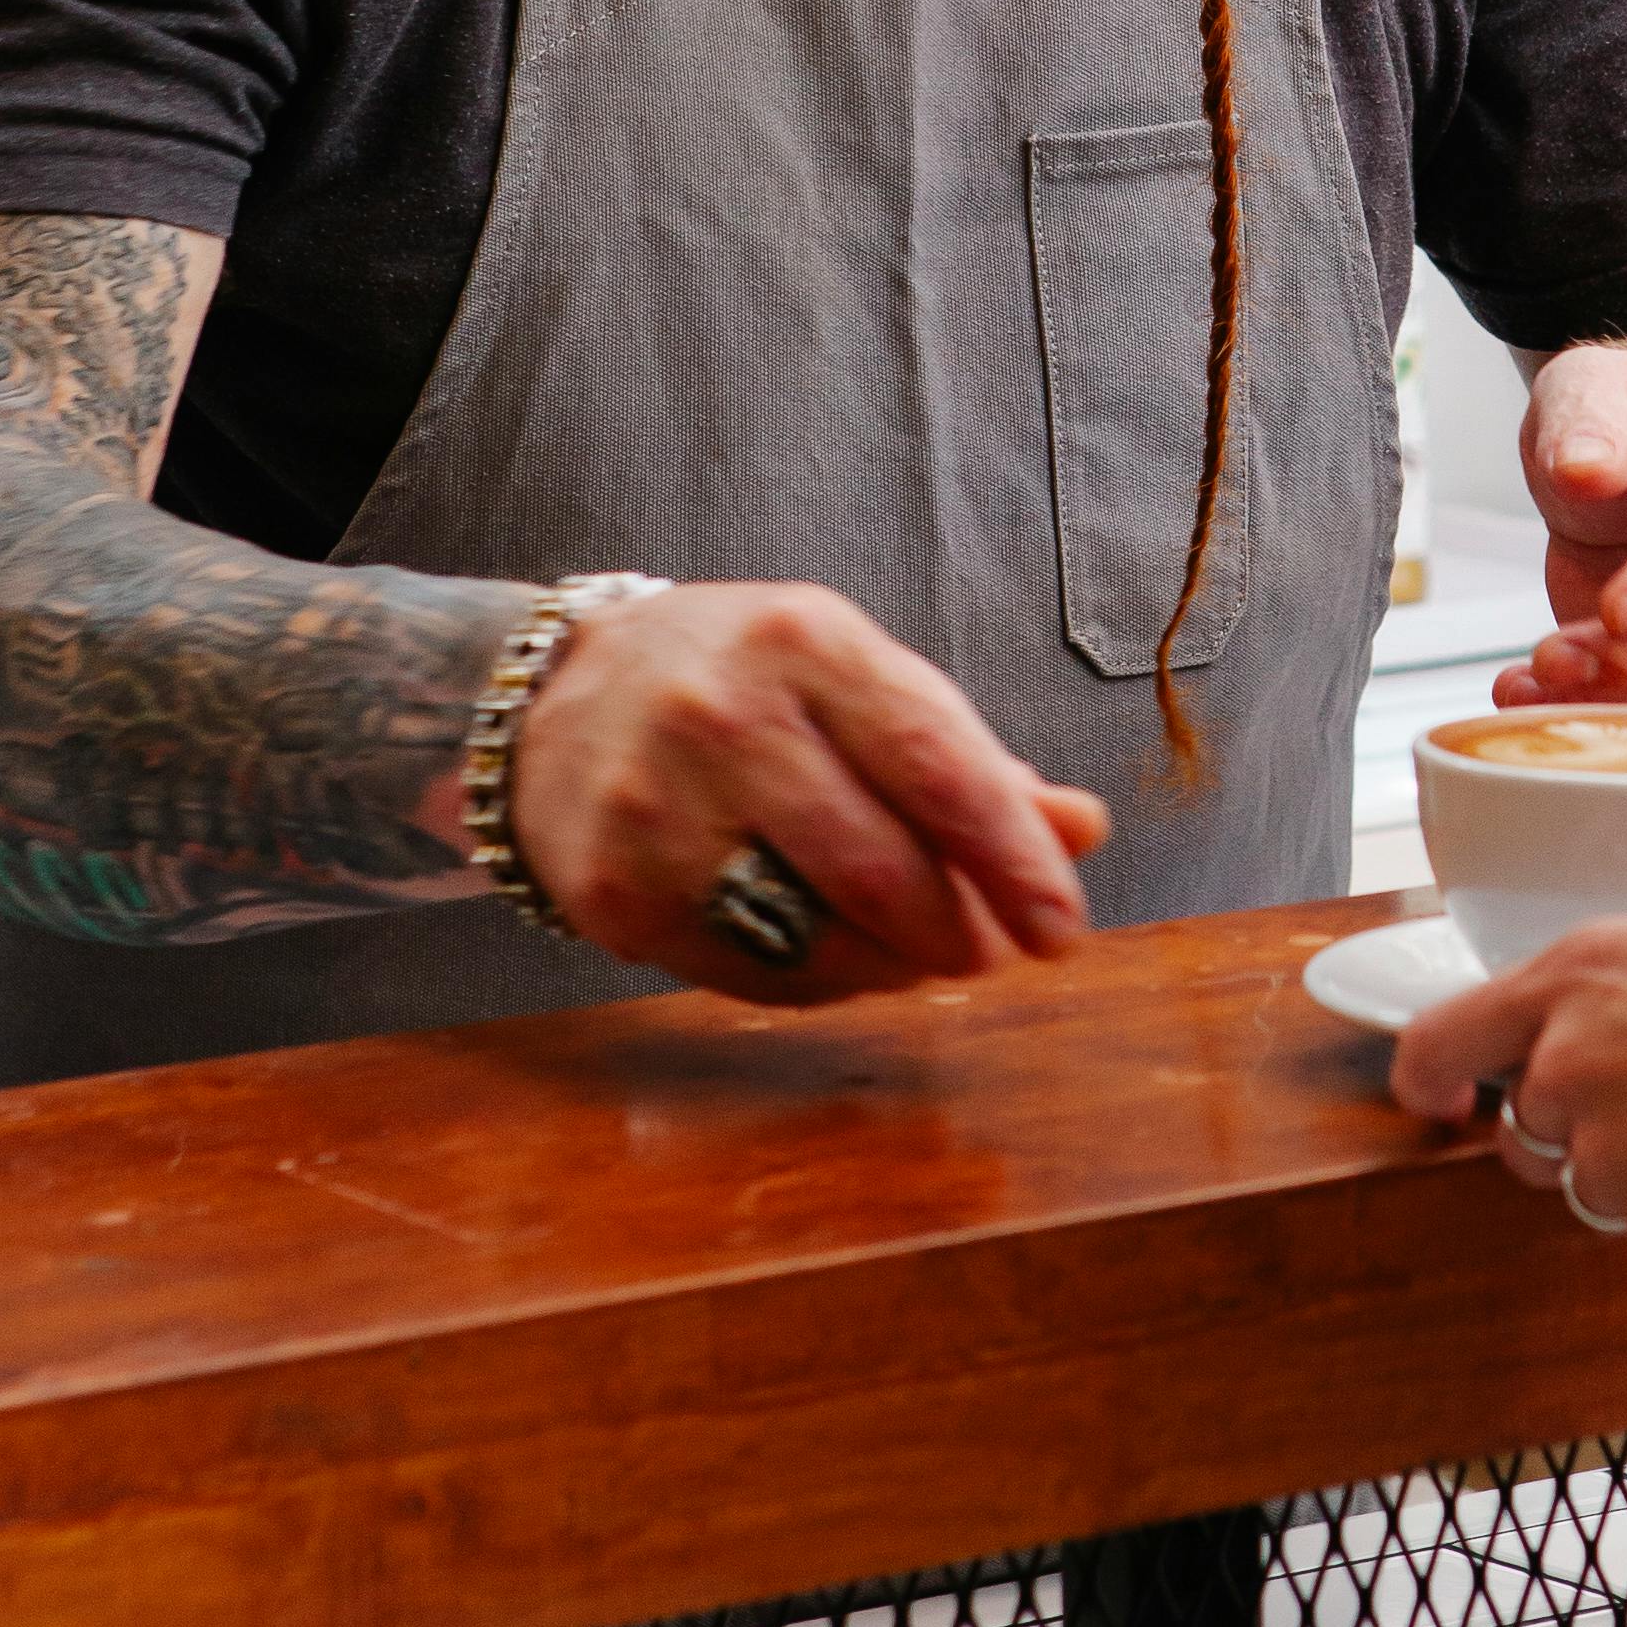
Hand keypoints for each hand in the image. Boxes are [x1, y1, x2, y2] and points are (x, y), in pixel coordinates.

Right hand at [505, 582, 1104, 1002]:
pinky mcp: (615, 897)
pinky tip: (843, 959)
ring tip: (923, 953)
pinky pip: (753, 976)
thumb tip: (1080, 830)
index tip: (1061, 925)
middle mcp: (722, 719)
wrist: (546, 705)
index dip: (1013, 856)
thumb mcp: (851, 678)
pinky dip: (823, 984)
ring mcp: (656, 813)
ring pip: (817, 936)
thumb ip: (965, 757)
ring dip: (897, 966)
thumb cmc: (740, 686)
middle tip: (994, 948)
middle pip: (881, 867)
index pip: (936, 764)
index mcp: (803, 643)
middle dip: (961, 929)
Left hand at [1392, 917, 1626, 1282]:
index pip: (1437, 1040)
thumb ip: (1617, 1001)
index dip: (1431, 1081)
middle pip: (1526, 1127)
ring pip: (1596, 1184)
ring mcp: (1608, 1161)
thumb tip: (1589, 1037)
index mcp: (1575, 979)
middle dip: (1579, 1129)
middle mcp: (1569, 1068)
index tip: (1444, 1098)